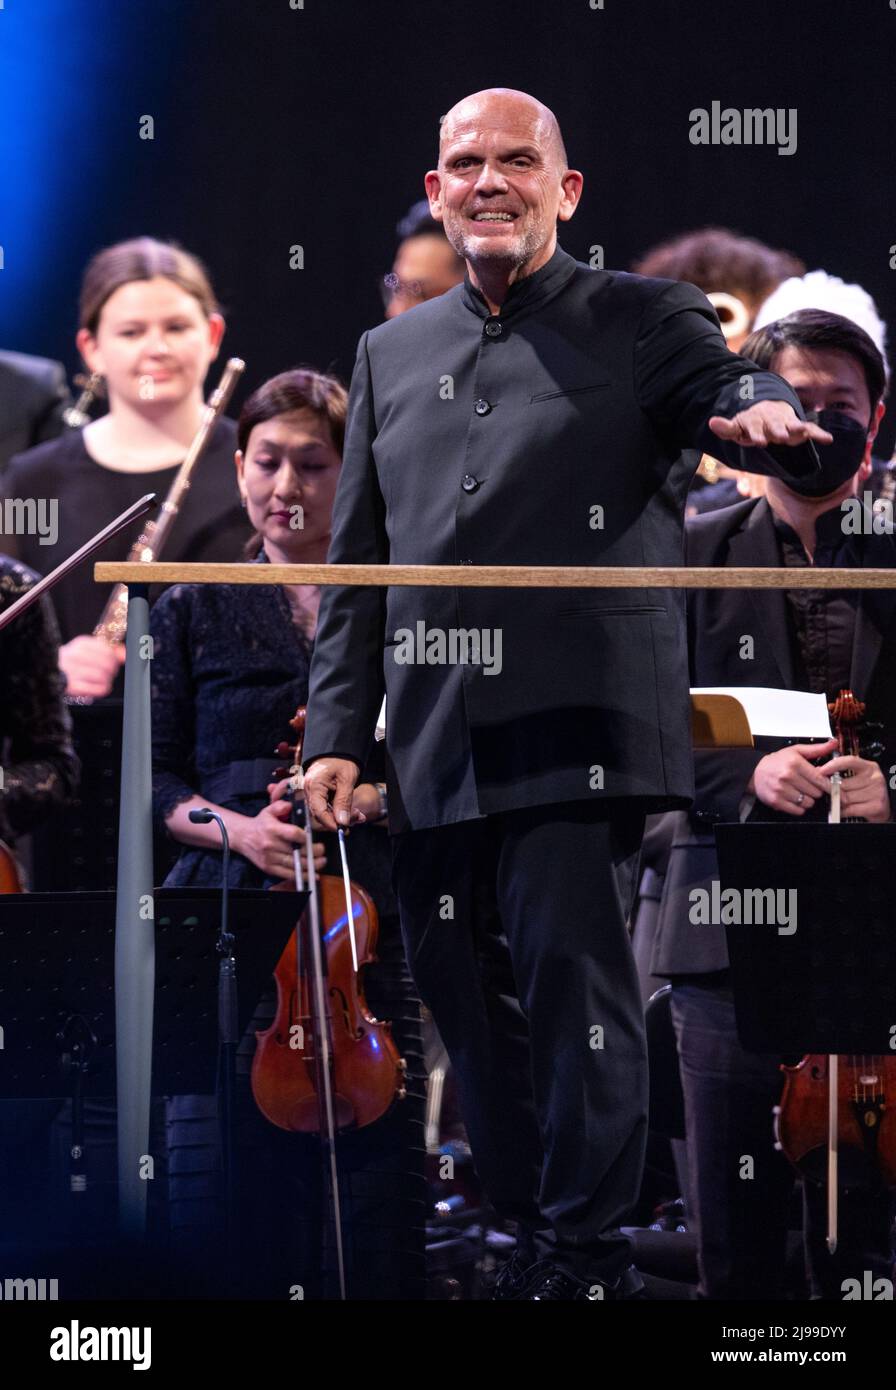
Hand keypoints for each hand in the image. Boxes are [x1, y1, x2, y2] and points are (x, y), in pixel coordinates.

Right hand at [59, 635, 125, 697]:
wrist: (50, 671)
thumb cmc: (73, 661)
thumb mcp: (88, 650)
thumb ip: (109, 649)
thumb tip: (124, 653)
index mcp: (81, 644)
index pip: (107, 650)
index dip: (114, 658)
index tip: (112, 661)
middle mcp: (75, 655)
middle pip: (107, 664)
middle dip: (111, 670)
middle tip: (108, 672)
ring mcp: (72, 671)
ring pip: (103, 676)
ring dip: (107, 680)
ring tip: (102, 679)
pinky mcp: (72, 686)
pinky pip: (99, 688)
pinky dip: (103, 689)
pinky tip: (98, 686)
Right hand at [236, 800, 327, 881]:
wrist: (242, 837)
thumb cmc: (260, 824)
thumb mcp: (269, 810)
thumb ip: (280, 806)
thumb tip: (290, 805)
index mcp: (272, 829)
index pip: (293, 834)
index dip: (306, 838)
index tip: (315, 838)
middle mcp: (270, 845)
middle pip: (297, 851)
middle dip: (314, 853)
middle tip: (323, 851)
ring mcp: (269, 858)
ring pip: (294, 865)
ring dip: (311, 865)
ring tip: (321, 862)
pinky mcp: (269, 868)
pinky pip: (288, 875)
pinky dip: (301, 876)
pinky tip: (312, 874)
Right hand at [303, 757, 360, 830]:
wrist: (338, 748)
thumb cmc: (342, 759)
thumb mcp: (347, 780)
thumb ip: (344, 802)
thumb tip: (342, 821)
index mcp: (314, 785)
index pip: (319, 811)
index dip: (331, 823)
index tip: (343, 829)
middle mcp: (309, 790)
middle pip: (321, 813)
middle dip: (339, 819)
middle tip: (358, 819)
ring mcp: (312, 791)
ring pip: (325, 811)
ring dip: (341, 815)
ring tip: (358, 815)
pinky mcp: (317, 793)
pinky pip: (326, 806)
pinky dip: (339, 809)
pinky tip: (352, 811)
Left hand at [708, 400, 832, 448]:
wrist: (767, 411)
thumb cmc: (750, 424)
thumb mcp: (736, 427)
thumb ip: (726, 428)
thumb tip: (711, 422)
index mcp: (755, 420)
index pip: (754, 427)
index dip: (756, 434)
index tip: (758, 441)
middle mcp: (772, 420)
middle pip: (775, 425)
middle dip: (778, 430)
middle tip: (781, 437)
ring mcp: (786, 422)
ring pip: (793, 424)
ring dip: (797, 428)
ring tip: (804, 432)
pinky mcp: (798, 427)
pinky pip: (810, 429)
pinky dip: (818, 433)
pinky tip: (828, 439)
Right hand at [748, 738, 838, 814]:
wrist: (755, 772)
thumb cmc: (777, 762)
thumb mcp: (796, 751)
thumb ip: (817, 749)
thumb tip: (833, 743)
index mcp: (795, 763)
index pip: (820, 779)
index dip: (829, 785)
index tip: (832, 787)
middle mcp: (787, 776)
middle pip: (816, 792)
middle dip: (816, 791)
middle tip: (810, 786)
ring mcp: (781, 790)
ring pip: (808, 802)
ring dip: (808, 800)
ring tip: (801, 792)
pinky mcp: (776, 801)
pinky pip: (798, 811)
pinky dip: (799, 807)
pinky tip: (795, 799)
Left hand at [818, 755, 892, 822]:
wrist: (882, 809)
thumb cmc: (867, 792)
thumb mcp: (858, 777)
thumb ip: (843, 772)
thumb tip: (820, 771)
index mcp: (869, 767)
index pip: (850, 761)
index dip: (834, 765)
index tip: (821, 771)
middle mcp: (875, 778)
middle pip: (844, 784)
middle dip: (833, 790)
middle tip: (829, 793)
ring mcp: (877, 792)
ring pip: (846, 798)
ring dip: (838, 802)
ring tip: (839, 802)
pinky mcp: (876, 806)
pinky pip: (851, 809)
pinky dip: (843, 811)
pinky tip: (843, 810)